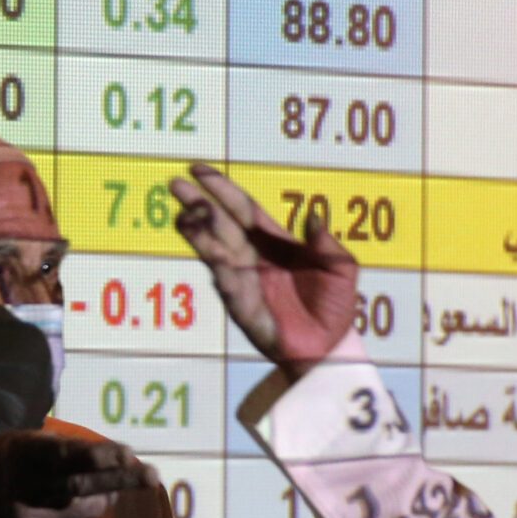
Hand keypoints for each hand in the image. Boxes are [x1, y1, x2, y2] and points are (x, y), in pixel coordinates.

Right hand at [0, 430, 158, 517]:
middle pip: (83, 485)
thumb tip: (115, 454)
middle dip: (121, 480)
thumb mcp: (20, 443)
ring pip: (86, 511)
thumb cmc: (1, 466)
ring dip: (102, 501)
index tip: (129, 454)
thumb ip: (61, 446)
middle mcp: (23, 487)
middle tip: (152, 476)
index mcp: (20, 453)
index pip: (70, 454)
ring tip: (100, 494)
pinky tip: (72, 515)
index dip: (103, 455)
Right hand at [168, 163, 360, 375]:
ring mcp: (244, 280)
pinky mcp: (242, 305)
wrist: (329, 346)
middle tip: (176, 185)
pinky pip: (228, 282)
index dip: (222, 189)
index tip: (199, 171)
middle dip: (199, 204)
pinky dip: (218, 266)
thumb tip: (312, 214)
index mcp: (275, 242)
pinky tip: (208, 250)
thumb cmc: (335, 306)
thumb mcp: (340, 267)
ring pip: (216, 250)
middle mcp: (253, 256)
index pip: (243, 209)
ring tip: (183, 216)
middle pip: (221, 224)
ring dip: (199, 233)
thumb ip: (325, 242)